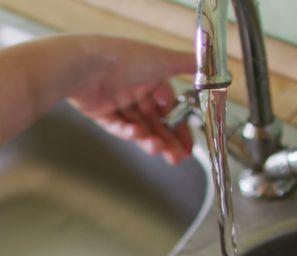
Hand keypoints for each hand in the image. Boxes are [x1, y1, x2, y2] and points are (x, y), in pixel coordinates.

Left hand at [66, 37, 194, 164]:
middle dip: (168, 140)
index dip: (180, 127)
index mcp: (151, 77)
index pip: (171, 107)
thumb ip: (188, 64)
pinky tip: (136, 135)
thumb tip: (208, 63)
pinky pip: (117, 127)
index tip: (189, 144)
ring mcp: (117, 101)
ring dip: (150, 140)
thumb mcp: (164, 60)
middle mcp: (135, 89)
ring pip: (139, 127)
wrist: (87, 65)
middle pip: (155, 122)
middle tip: (178, 157)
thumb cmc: (124, 57)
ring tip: (160, 151)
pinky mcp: (100, 112)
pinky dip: (127, 132)